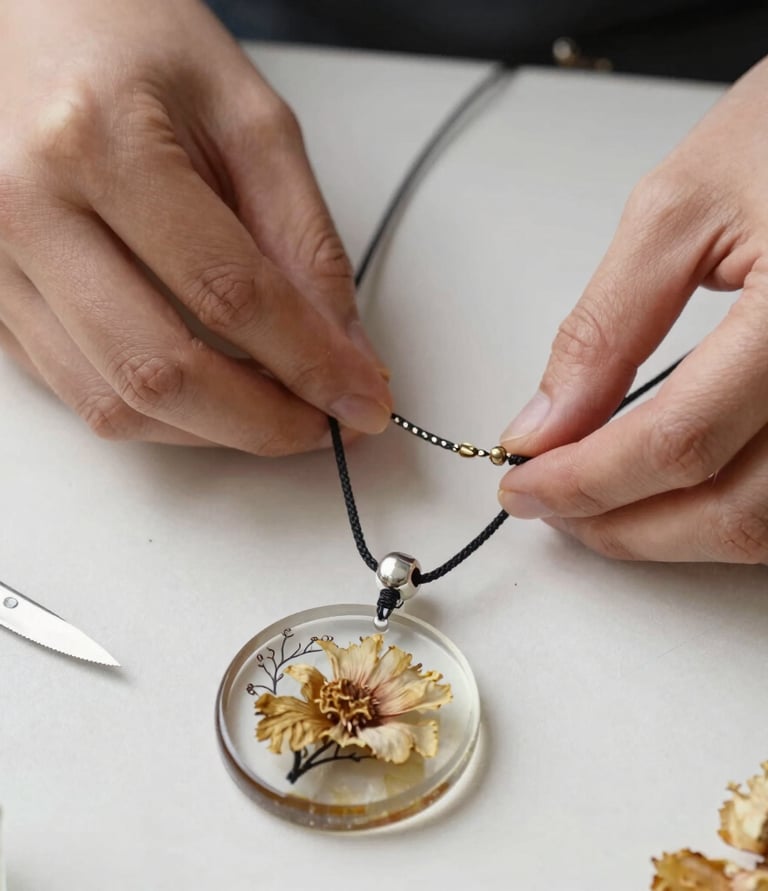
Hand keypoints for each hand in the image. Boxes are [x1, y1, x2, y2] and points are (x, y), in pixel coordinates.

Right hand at [0, 0, 390, 452]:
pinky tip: (207, 389)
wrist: (26, 13)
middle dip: (261, 422)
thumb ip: (302, 238)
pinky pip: (77, 390)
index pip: (231, 295)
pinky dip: (157, 411)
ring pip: (113, 402)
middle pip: (161, 372)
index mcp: (99, 142)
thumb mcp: (247, 116)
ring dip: (210, 428)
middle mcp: (26, 209)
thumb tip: (340, 349)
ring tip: (271, 407)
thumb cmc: (129, 39)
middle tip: (321, 424)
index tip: (361, 400)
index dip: (311, 364)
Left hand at [497, 56, 767, 563]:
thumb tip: (544, 423)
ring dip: (668, 531)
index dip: (587, 480)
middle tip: (549, 504)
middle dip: (620, 524)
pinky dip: (718, 509)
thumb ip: (605, 328)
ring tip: (593, 502)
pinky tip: (666, 489)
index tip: (523, 485)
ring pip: (764, 525)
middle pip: (730, 509)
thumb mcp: (679, 209)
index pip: (680, 443)